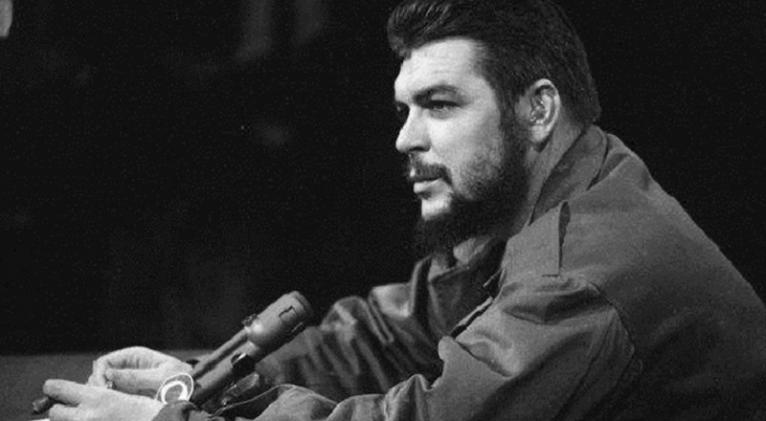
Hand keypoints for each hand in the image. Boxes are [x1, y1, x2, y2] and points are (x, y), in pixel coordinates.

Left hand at [44, 379, 163, 420]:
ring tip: (90, 419)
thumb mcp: (124, 399)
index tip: (52, 389)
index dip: (54, 388)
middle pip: (55, 412)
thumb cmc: (149, 415)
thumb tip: (80, 398)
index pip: (59, 389)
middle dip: (63, 410)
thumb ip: (99, 398)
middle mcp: (87, 417)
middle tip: (75, 411)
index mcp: (98, 398)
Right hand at [88, 346, 192, 395]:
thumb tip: (108, 373)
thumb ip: (135, 376)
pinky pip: (115, 396)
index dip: (99, 373)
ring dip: (104, 394)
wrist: (197, 390)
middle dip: (98, 385)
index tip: (103, 387)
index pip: (105, 361)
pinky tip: (115, 406)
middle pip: (101, 374)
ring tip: (110, 403)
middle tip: (104, 398)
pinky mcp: (131, 394)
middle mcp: (129, 366)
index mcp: (135, 356)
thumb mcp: (160, 377)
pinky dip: (112, 400)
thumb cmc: (182, 380)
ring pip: (105, 386)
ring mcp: (129, 380)